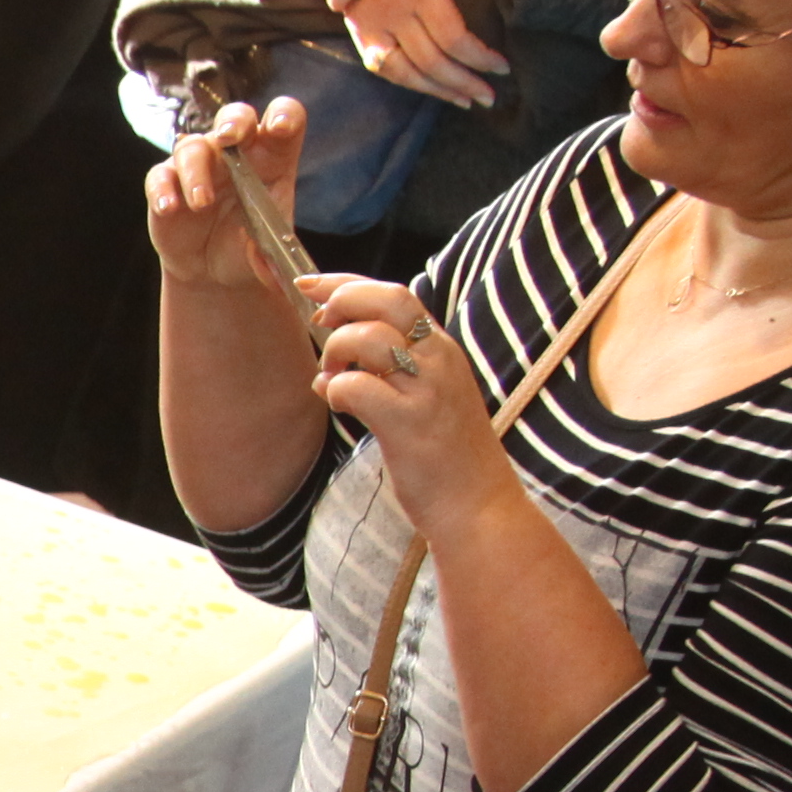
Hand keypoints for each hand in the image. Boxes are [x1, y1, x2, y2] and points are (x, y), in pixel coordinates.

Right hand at [143, 94, 314, 293]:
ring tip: (202, 204)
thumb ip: (268, 258)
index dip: (284, 115)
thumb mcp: (265, 254)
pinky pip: (160, 176)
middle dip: (233, 122)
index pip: (284, 119)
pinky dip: (162, 190)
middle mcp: (236, 153)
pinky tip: (169, 209)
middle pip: (236, 116)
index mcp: (272, 158)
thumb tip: (266, 267)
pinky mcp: (167, 183)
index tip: (279, 128)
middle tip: (229, 139)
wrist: (213, 272)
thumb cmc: (247, 249)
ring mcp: (199, 165)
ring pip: (194, 146)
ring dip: (196, 172)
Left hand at [306, 267, 515, 520]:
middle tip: (319, 325)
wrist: (480, 508)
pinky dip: (336, 391)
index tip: (311, 285)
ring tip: (331, 378)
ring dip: (335, 352)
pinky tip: (341, 407)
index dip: (347, 283)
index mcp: (444, 350)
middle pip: (386, 299)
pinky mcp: (409, 422)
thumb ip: (388, 376)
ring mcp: (427, 389)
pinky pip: (356, 386)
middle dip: (341, 301)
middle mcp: (440, 359)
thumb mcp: (425, 401)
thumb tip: (330, 370)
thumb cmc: (447, 459)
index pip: (396, 293)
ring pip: (366, 337)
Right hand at [333, 0, 508, 111]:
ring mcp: (373, 26)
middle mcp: (395, 11)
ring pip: (408, 73)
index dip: (481, 58)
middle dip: (465, 83)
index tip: (502, 67)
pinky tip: (433, 88)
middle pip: (433, 62)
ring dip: (439, 92)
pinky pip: (385, 69)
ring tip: (466, 100)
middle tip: (489, 97)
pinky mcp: (359, 35)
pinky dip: (410, 83)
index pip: (454, 38)